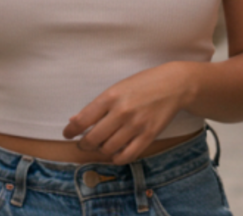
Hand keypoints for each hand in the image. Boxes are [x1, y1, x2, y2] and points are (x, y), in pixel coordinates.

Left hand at [63, 62, 191, 163]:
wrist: (174, 84)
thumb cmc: (143, 84)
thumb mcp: (117, 88)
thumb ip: (97, 106)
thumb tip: (74, 121)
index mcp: (111, 96)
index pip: (82, 120)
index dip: (70, 131)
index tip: (68, 134)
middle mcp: (122, 112)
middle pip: (93, 139)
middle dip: (84, 144)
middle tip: (84, 143)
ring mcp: (136, 125)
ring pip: (108, 149)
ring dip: (101, 150)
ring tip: (102, 145)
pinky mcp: (149, 135)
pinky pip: (127, 156)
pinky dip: (117, 158)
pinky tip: (116, 153)